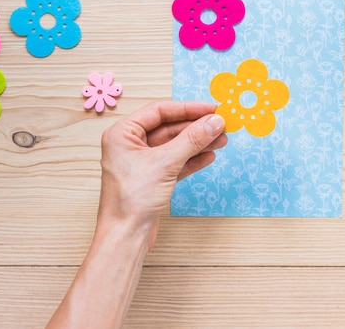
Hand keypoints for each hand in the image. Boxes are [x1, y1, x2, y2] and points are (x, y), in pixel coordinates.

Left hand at [97, 100, 226, 247]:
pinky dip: (192, 159)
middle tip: (221, 124)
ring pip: (175, 145)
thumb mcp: (165, 163)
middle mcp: (130, 145)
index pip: (159, 111)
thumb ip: (192, 140)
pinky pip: (176, 162)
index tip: (212, 109)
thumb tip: (214, 122)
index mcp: (122, 133)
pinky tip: (209, 155)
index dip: (188, 109)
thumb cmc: (131, 200)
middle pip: (169, 127)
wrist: (126, 236)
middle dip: (196, 127)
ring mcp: (142, 162)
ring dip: (198, 142)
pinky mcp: (153, 178)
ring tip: (222, 139)